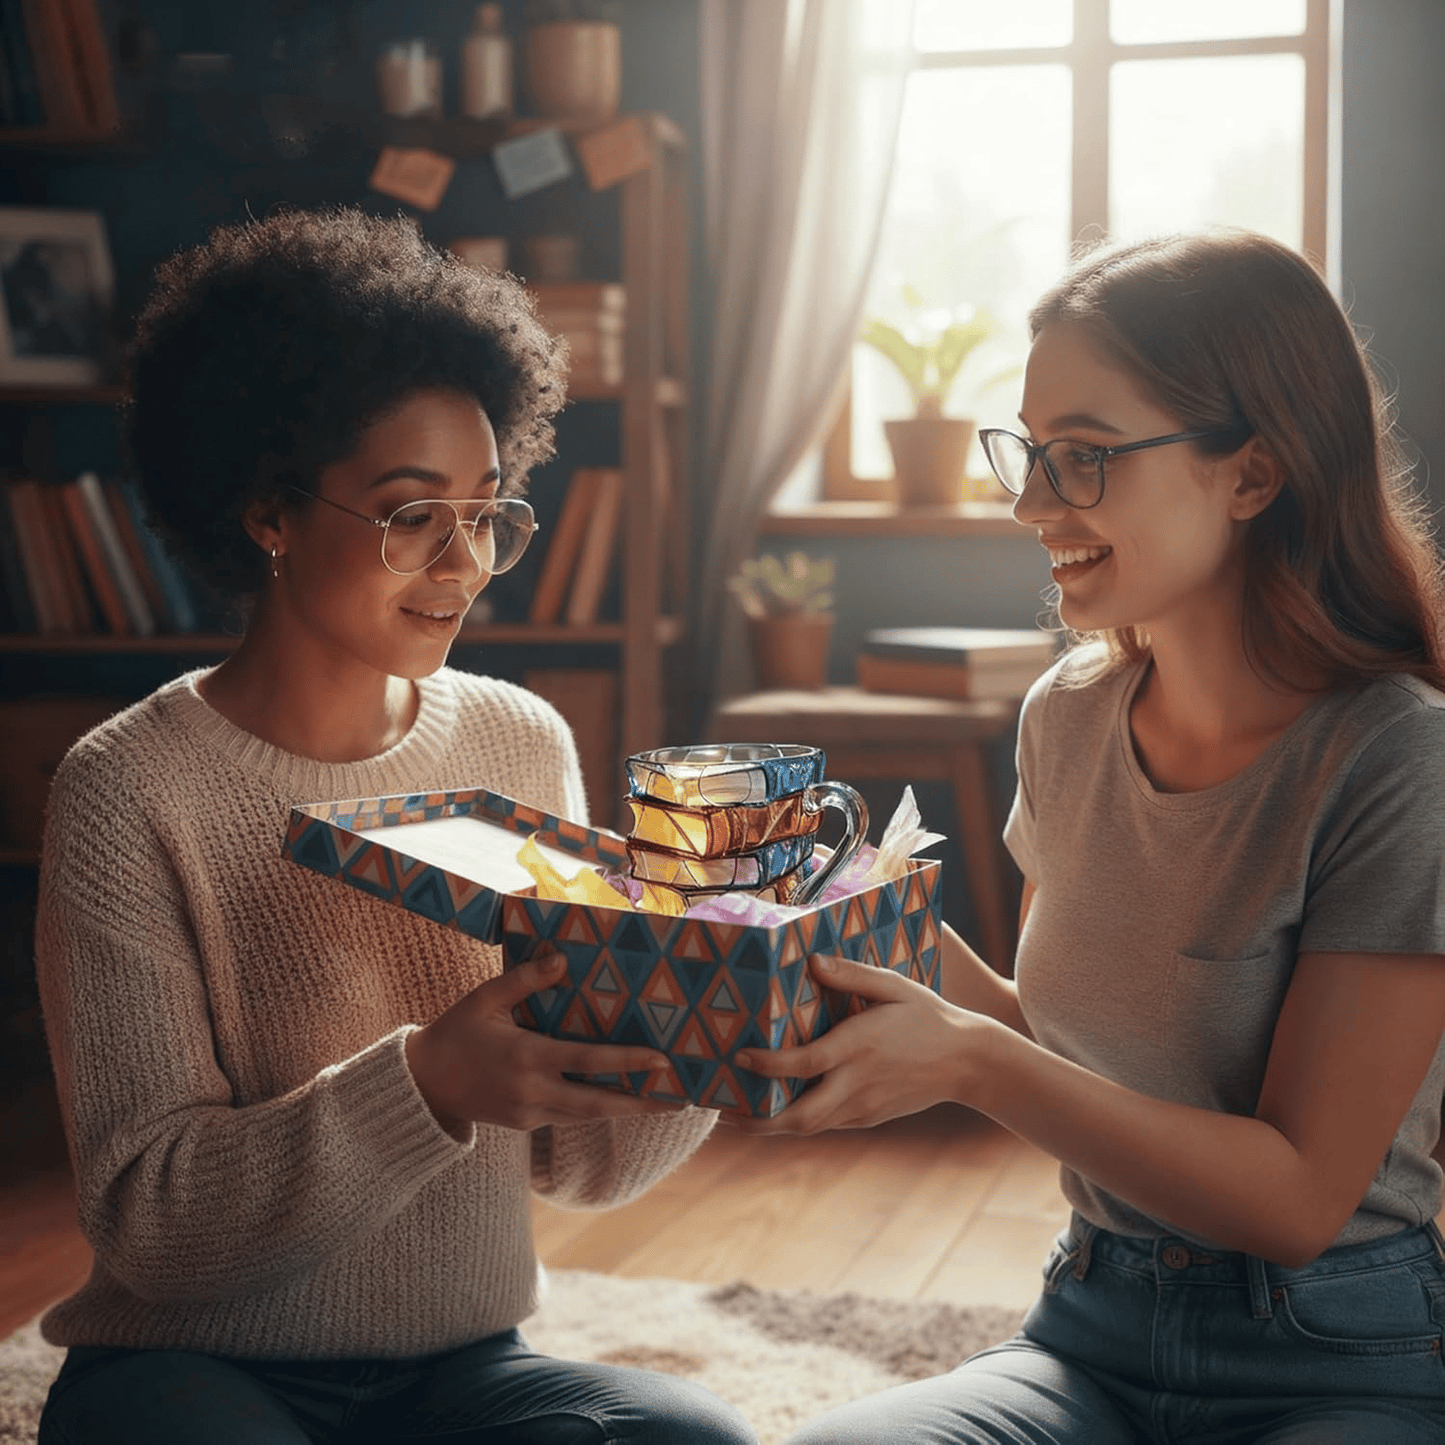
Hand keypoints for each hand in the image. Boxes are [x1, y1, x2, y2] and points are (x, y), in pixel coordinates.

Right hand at [406, 951, 679, 1133]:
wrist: (423, 1085)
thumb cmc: (456, 1032)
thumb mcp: (484, 999)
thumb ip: (523, 980)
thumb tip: (561, 959)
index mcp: (526, 1057)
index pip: (588, 1060)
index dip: (627, 1062)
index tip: (662, 1060)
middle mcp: (533, 1091)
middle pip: (598, 1103)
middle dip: (641, 1103)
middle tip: (679, 1099)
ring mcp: (530, 1112)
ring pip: (587, 1114)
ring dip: (625, 1109)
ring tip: (662, 1101)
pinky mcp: (526, 1124)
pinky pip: (569, 1116)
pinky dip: (596, 1108)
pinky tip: (620, 1099)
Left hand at [726, 954, 984, 1135]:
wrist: (967, 1061)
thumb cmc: (927, 1015)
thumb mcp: (893, 986)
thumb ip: (851, 974)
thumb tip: (811, 961)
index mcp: (858, 1047)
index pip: (804, 1064)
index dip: (768, 1065)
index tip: (739, 1056)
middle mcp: (857, 1083)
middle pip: (800, 1116)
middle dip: (758, 1121)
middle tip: (724, 1112)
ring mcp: (863, 1106)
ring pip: (810, 1127)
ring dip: (772, 1125)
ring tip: (739, 1114)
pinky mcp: (869, 1117)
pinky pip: (827, 1123)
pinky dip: (799, 1121)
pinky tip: (780, 1108)